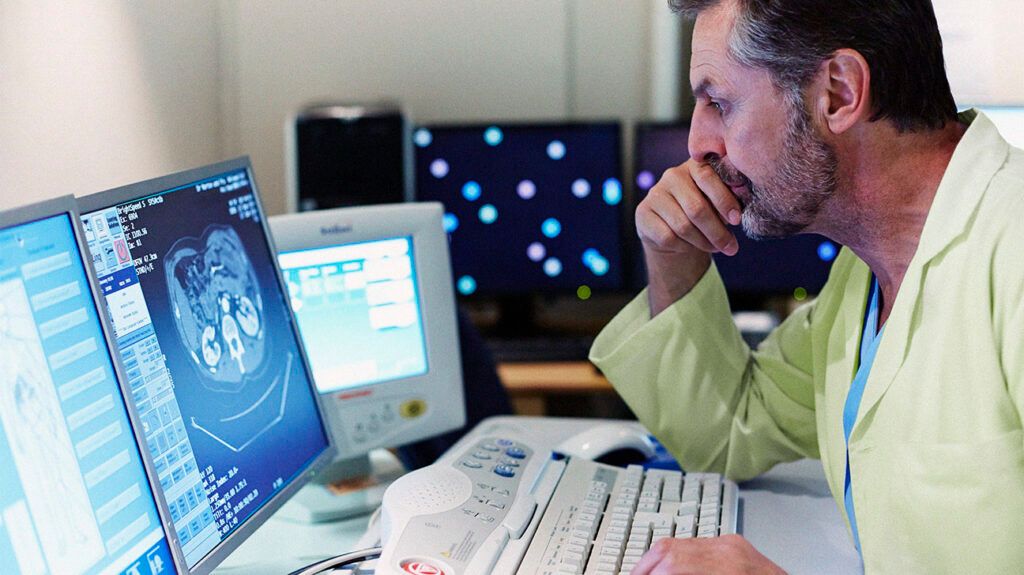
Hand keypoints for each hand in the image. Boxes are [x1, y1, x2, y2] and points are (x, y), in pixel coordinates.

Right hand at [631, 535, 786, 574]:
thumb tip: (659, 574)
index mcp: (726, 569)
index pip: (671, 566)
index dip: (647, 573)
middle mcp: (727, 550)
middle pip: (668, 552)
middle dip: (645, 568)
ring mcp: (730, 544)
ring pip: (676, 544)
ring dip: (653, 562)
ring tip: (642, 573)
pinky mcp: (733, 543)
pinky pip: (693, 542)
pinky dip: (672, 556)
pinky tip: (664, 567)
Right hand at [636, 160, 741, 315]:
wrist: (672, 228)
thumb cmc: (705, 210)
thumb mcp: (718, 202)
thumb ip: (729, 199)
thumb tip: (740, 208)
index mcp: (694, 165)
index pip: (708, 177)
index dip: (724, 200)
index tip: (737, 220)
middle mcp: (672, 175)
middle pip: (696, 208)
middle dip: (717, 232)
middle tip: (732, 247)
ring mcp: (655, 194)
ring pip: (683, 226)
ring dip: (704, 242)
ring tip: (715, 247)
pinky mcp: (643, 213)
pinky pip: (668, 237)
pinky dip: (684, 246)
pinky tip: (691, 245)